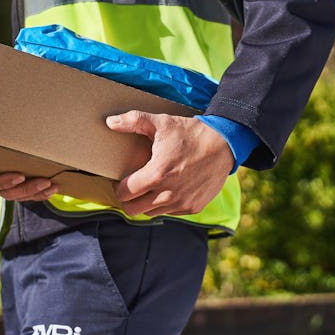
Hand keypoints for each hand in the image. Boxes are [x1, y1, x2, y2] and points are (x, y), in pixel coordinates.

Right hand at [0, 168, 59, 201]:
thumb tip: (1, 116)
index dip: (6, 181)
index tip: (20, 176)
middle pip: (10, 193)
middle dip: (29, 188)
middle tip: (45, 181)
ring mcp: (3, 191)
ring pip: (20, 196)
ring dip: (37, 193)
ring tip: (52, 186)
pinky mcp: (13, 192)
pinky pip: (26, 197)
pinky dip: (39, 194)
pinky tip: (51, 189)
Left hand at [106, 111, 233, 216]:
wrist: (224, 145)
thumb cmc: (191, 133)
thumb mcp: (162, 123)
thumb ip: (134, 121)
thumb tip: (110, 122)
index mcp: (156, 175)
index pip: (124, 193)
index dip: (119, 187)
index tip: (122, 179)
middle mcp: (168, 194)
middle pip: (133, 209)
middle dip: (128, 199)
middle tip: (132, 187)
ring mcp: (181, 203)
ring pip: (151, 213)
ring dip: (146, 202)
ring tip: (151, 187)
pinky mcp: (193, 208)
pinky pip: (170, 213)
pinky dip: (166, 204)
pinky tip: (169, 189)